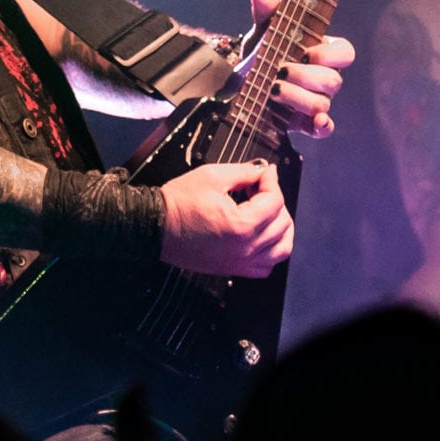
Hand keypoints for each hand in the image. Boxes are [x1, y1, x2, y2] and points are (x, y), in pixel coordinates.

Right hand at [160, 159, 292, 277]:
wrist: (156, 226)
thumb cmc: (178, 203)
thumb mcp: (212, 176)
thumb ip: (245, 172)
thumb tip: (264, 171)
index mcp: (241, 225)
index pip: (275, 201)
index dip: (271, 180)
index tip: (264, 172)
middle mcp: (245, 248)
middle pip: (283, 224)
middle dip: (275, 200)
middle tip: (260, 188)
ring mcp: (240, 262)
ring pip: (282, 249)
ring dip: (281, 227)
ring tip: (267, 212)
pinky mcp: (234, 269)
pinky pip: (266, 266)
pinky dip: (271, 251)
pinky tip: (261, 236)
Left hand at [249, 0, 354, 140]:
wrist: (245, 86)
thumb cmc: (264, 53)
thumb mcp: (263, 32)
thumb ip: (267, 12)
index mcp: (322, 51)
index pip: (345, 53)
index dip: (330, 55)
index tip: (307, 52)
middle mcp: (325, 78)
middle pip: (333, 82)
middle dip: (305, 77)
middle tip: (280, 71)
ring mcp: (318, 101)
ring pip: (323, 104)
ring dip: (297, 99)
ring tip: (273, 91)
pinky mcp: (307, 123)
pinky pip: (325, 129)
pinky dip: (321, 126)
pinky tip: (314, 123)